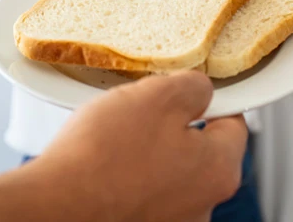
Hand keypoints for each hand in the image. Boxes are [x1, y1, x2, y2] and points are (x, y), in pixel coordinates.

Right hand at [32, 71, 247, 221]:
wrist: (58, 204)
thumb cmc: (103, 157)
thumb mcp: (157, 95)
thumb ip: (192, 86)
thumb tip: (199, 89)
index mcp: (219, 170)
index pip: (234, 122)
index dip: (209, 99)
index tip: (187, 91)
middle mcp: (203, 205)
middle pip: (200, 150)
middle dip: (173, 127)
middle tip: (141, 112)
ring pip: (168, 172)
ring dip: (149, 154)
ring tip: (115, 140)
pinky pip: (143, 192)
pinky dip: (129, 178)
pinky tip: (106, 165)